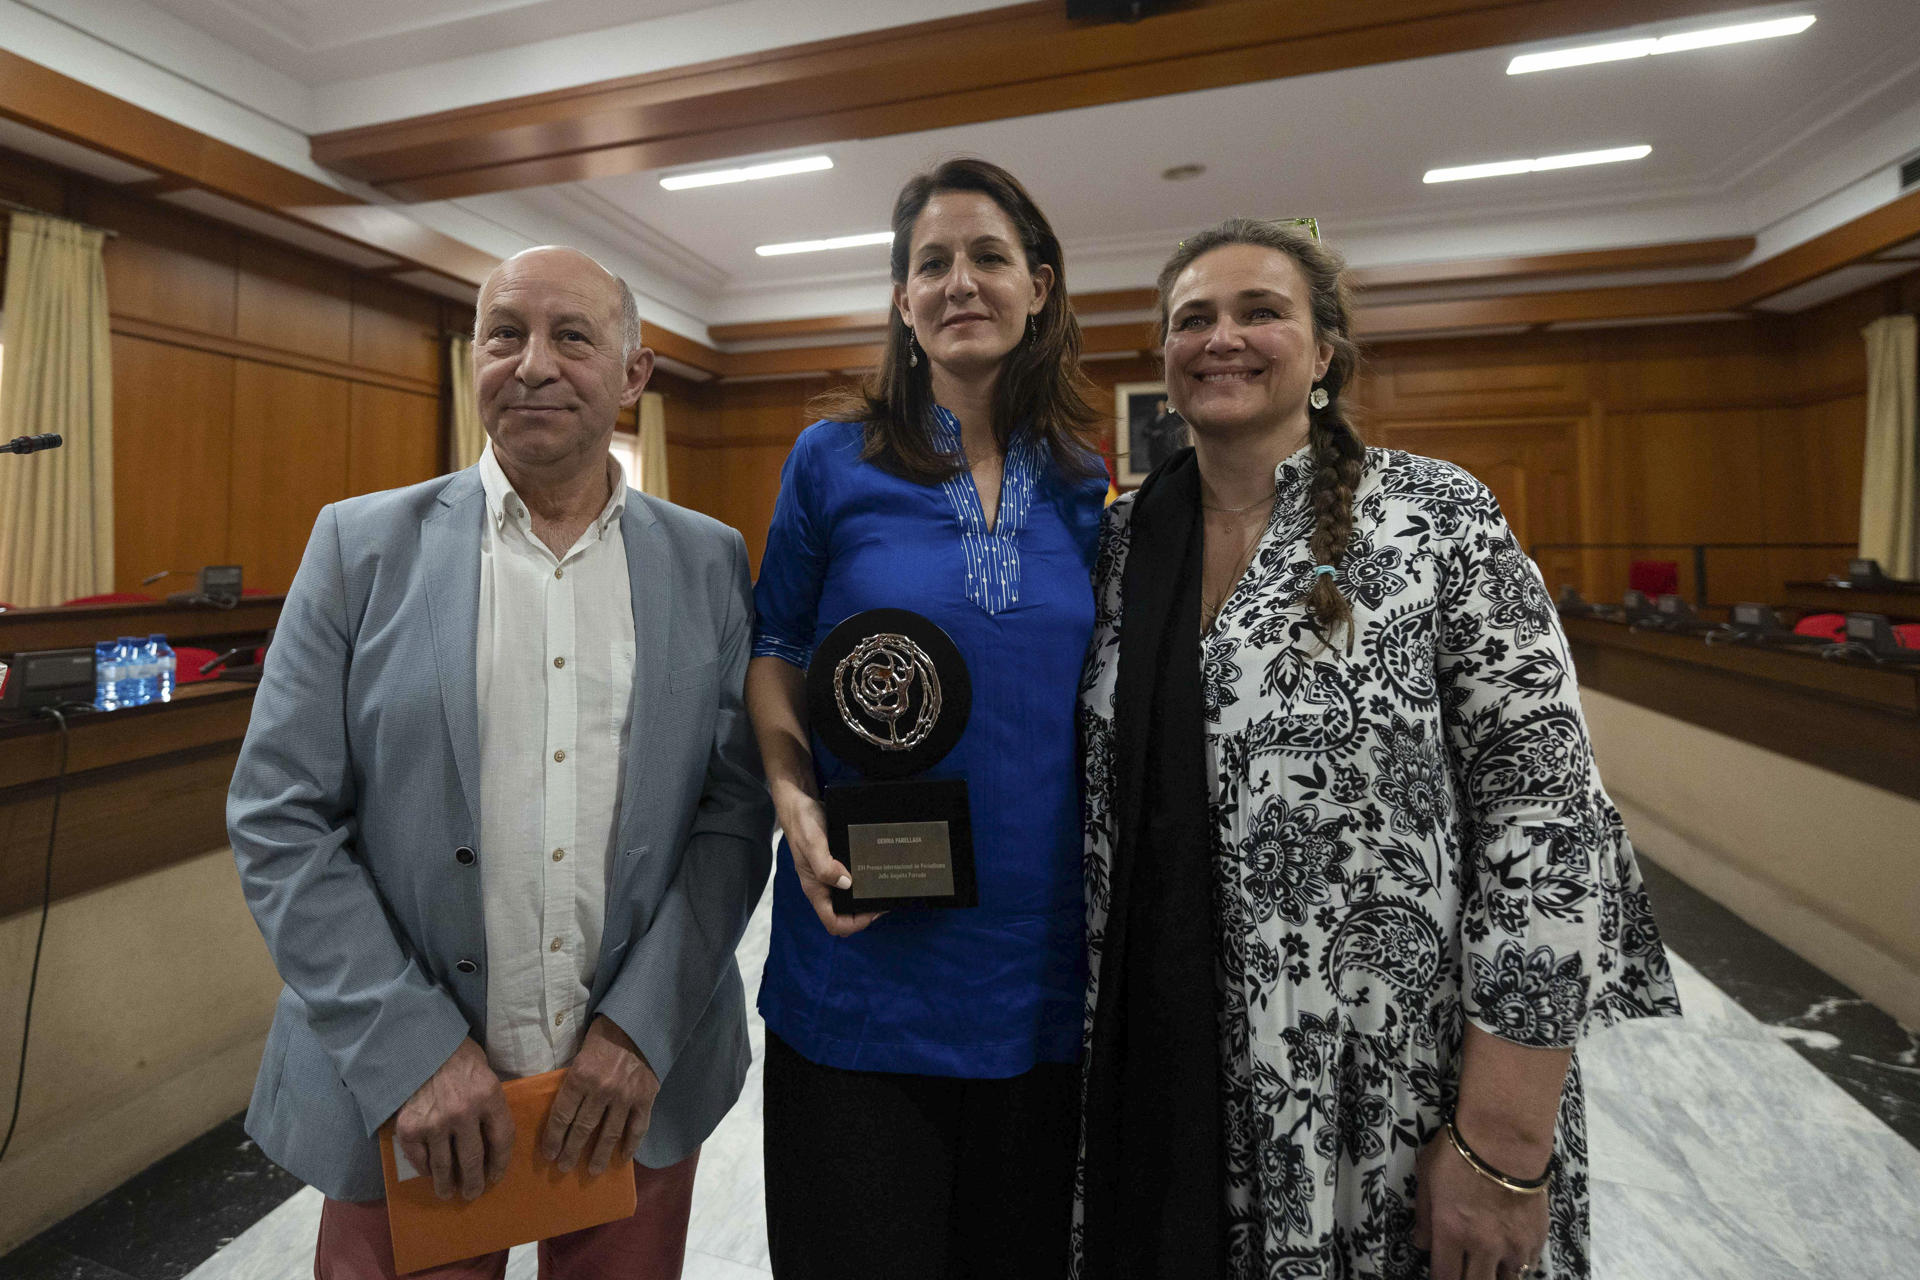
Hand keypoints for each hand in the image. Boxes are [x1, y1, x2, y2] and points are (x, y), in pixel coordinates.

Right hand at [394, 1038, 512, 1201]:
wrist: (418, 1043)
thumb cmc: (458, 1056)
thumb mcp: (486, 1073)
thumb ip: (491, 1103)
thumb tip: (494, 1138)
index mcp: (489, 1096)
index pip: (502, 1140)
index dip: (500, 1163)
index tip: (495, 1176)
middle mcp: (463, 1113)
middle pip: (473, 1160)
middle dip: (474, 1182)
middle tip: (473, 1193)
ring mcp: (434, 1122)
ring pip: (444, 1166)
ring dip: (447, 1184)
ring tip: (448, 1193)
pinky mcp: (409, 1128)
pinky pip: (419, 1159)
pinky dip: (424, 1170)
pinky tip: (429, 1174)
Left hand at [542, 1016, 660, 1175]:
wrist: (638, 1023)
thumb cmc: (603, 1037)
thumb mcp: (579, 1054)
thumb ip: (573, 1082)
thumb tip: (563, 1111)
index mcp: (580, 1077)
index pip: (562, 1116)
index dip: (554, 1138)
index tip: (549, 1154)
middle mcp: (601, 1090)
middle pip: (583, 1129)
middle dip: (572, 1152)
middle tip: (564, 1168)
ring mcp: (626, 1096)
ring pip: (610, 1134)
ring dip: (600, 1155)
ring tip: (593, 1170)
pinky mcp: (645, 1097)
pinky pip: (638, 1127)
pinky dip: (631, 1145)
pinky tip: (624, 1157)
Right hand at [775, 786, 881, 937]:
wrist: (799, 803)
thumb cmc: (803, 824)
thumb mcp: (813, 845)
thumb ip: (825, 867)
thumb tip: (847, 884)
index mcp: (815, 889)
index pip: (833, 922)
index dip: (854, 923)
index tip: (874, 911)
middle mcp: (822, 887)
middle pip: (843, 915)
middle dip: (864, 914)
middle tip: (884, 900)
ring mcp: (829, 876)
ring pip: (848, 899)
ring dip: (866, 898)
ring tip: (885, 888)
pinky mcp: (836, 864)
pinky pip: (851, 881)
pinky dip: (864, 882)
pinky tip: (877, 872)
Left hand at [1413, 1126, 1550, 1279]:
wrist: (1506, 1137)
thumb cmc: (1458, 1151)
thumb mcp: (1426, 1177)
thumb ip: (1424, 1215)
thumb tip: (1420, 1243)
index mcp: (1451, 1233)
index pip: (1444, 1278)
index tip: (1441, 1273)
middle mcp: (1483, 1247)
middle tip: (1464, 1270)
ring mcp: (1514, 1245)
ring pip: (1507, 1279)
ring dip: (1495, 1273)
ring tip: (1489, 1264)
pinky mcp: (1537, 1236)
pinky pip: (1528, 1264)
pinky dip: (1517, 1263)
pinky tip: (1511, 1253)